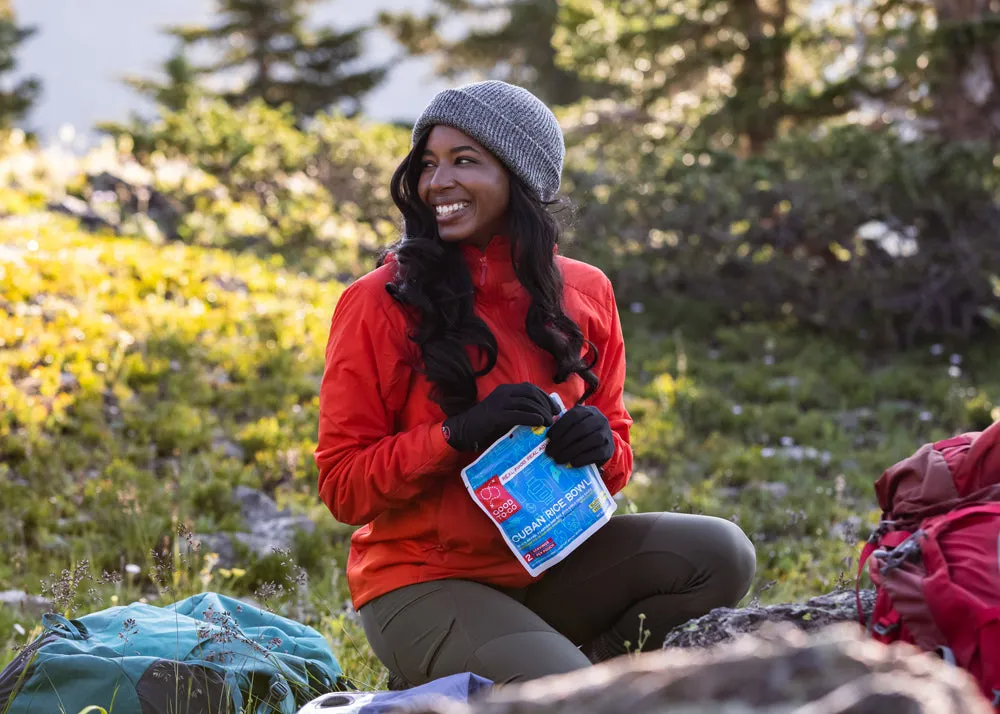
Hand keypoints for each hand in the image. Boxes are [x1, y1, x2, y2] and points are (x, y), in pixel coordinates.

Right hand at [443, 383, 559, 452]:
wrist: (464, 430)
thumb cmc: (485, 425)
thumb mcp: (504, 412)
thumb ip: (518, 410)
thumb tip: (542, 417)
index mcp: (505, 390)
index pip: (531, 388)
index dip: (545, 397)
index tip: (555, 408)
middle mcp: (503, 393)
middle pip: (531, 393)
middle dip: (546, 403)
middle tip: (555, 415)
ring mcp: (499, 403)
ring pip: (527, 403)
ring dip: (542, 412)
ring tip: (549, 422)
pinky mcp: (497, 415)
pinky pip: (519, 414)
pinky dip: (532, 417)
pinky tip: (540, 422)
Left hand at [545, 405, 614, 467]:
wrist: (602, 444)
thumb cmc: (582, 435)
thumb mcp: (574, 426)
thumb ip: (563, 427)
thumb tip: (547, 437)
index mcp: (588, 411)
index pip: (573, 416)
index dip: (559, 427)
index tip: (548, 438)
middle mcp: (600, 420)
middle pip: (580, 429)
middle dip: (562, 441)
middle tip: (550, 452)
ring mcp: (606, 434)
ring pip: (589, 441)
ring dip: (571, 451)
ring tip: (558, 459)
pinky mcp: (609, 448)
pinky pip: (597, 453)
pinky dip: (583, 458)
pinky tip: (572, 463)